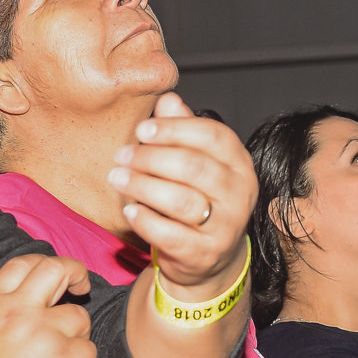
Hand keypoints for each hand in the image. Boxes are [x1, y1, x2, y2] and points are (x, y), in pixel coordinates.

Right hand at [0, 255, 95, 357]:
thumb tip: (16, 314)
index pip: (22, 264)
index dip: (44, 264)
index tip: (57, 279)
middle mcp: (20, 312)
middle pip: (57, 269)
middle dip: (76, 273)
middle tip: (83, 288)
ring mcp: (44, 333)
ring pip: (81, 317)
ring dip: (79, 338)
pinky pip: (90, 352)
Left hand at [110, 92, 255, 298]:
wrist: (209, 257)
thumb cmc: (199, 199)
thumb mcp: (197, 161)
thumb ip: (183, 130)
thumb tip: (168, 99)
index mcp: (239, 164)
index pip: (214, 136)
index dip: (175, 129)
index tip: (143, 129)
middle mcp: (239, 193)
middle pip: (195, 167)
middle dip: (151, 157)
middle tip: (122, 154)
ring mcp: (226, 226)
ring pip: (182, 201)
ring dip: (143, 186)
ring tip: (118, 178)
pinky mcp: (206, 254)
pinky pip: (171, 235)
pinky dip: (146, 221)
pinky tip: (129, 210)